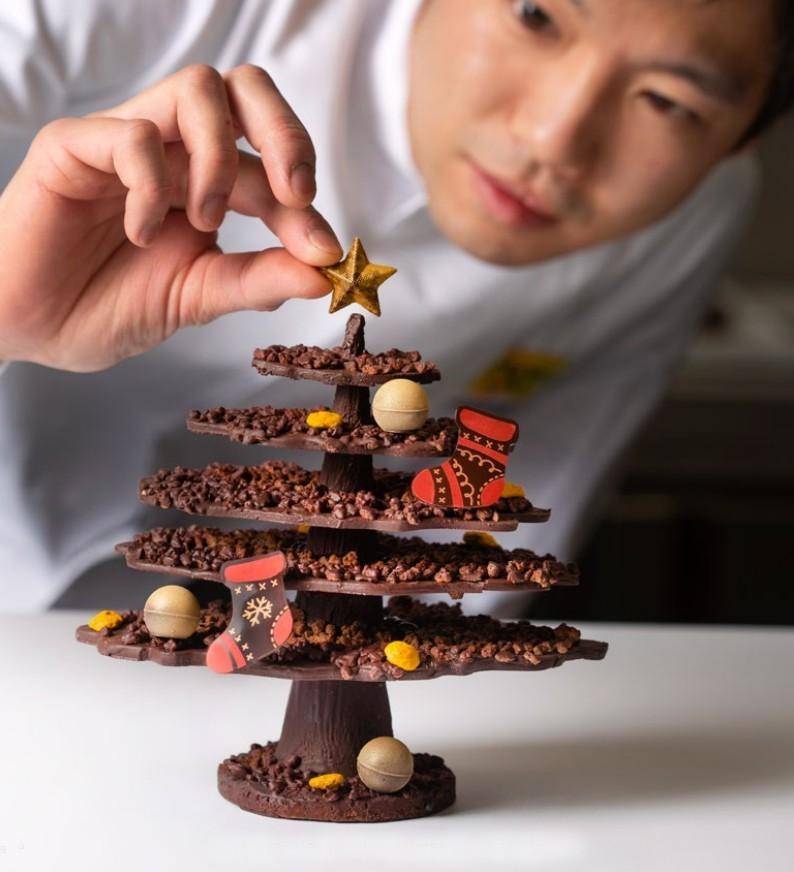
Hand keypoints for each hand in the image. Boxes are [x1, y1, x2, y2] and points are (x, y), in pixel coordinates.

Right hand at [0, 64, 341, 370]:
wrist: (32, 328)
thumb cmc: (109, 307)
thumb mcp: (200, 297)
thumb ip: (258, 280)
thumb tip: (325, 273)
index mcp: (207, 183)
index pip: (271, 164)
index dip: (305, 203)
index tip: (326, 251)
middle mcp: (174, 151)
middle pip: (245, 90)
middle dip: (286, 136)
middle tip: (294, 193)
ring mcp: (126, 141)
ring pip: (196, 89)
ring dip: (220, 158)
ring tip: (206, 221)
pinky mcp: (74, 144)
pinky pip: (130, 134)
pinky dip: (151, 185)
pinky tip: (140, 232)